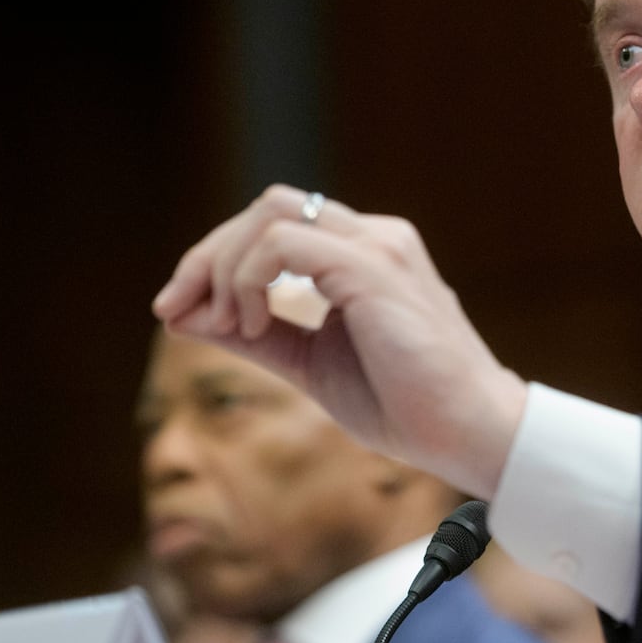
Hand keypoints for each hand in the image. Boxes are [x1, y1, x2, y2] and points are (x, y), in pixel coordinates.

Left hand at [151, 184, 526, 497]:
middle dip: (206, 256)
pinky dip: (248, 280)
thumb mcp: (310, 363)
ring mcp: (377, 246)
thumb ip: (256, 334)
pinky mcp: (372, 268)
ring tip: (231, 327)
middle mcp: (374, 237)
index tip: (176, 312)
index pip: (274, 226)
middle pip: (266, 208)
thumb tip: (183, 314)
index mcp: (365, 254)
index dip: (215, 260)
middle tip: (174, 309)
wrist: (467, 433)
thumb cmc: (404, 404)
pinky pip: (283, 244)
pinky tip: (253, 327)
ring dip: (225, 267)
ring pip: (270, 214)